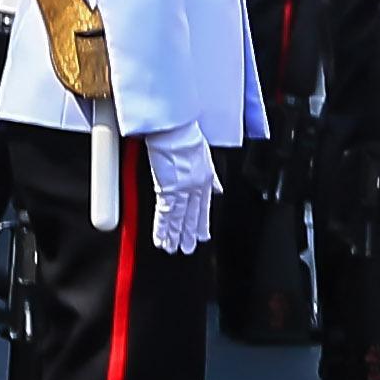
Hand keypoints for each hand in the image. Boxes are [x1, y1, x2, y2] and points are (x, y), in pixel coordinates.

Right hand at [144, 127, 217, 256]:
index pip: (203, 206)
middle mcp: (195, 187)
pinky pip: (165, 213)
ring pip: (178, 218)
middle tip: (188, 247)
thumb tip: (217, 188)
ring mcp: (181, 190)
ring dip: (175, 234)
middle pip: (192, 215)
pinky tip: (162, 238)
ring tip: (174, 248)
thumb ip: (211, 177)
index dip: (201, 222)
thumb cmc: (186, 136)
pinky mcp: (167, 189)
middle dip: (189, 233)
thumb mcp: (206, 156)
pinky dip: (163, 228)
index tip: (201, 233)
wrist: (176, 130)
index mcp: (206, 179)